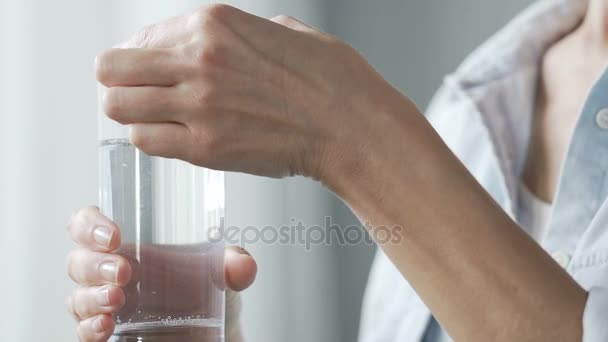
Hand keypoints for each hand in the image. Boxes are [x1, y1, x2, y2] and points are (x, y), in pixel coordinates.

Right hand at [65, 206, 256, 341]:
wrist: (216, 331)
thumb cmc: (209, 290)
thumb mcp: (224, 271)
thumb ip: (234, 264)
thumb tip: (243, 265)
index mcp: (131, 243)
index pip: (90, 223)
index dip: (91, 224)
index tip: (114, 235)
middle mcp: (111, 270)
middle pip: (79, 259)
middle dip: (96, 264)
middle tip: (125, 272)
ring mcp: (105, 302)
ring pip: (77, 295)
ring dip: (92, 296)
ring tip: (117, 300)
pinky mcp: (107, 332)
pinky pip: (84, 329)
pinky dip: (90, 328)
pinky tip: (105, 327)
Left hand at [96, 4, 408, 181]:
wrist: (352, 127)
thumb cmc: (331, 82)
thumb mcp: (286, 31)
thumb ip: (244, 33)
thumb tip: (226, 43)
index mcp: (216, 23)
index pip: (141, 37)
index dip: (143, 56)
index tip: (152, 70)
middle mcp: (198, 59)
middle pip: (112, 69)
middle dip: (121, 81)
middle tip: (141, 93)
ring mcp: (198, 104)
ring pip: (118, 107)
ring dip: (133, 113)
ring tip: (156, 119)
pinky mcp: (205, 146)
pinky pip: (144, 142)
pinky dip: (151, 141)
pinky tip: (173, 139)